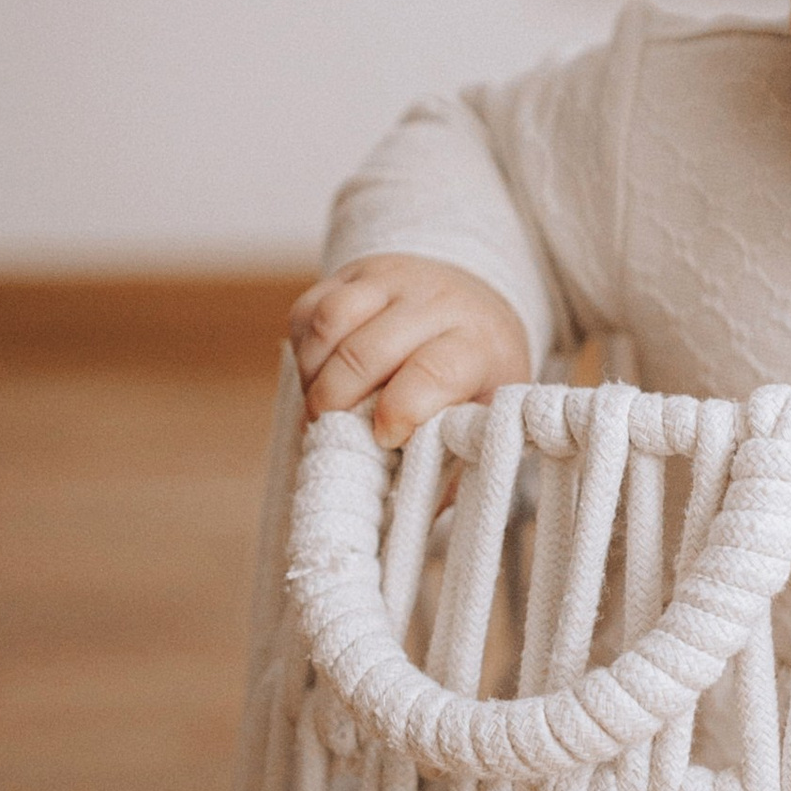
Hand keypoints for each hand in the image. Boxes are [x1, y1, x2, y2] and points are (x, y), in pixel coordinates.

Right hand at [286, 254, 530, 443]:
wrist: (473, 299)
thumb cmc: (477, 374)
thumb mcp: (488, 414)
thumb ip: (455, 459)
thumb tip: (410, 515)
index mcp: (478, 342)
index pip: (435, 370)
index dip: (401, 409)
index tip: (384, 439)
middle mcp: (436, 301)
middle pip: (367, 350)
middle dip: (338, 403)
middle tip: (333, 436)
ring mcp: (391, 280)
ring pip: (331, 322)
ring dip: (314, 376)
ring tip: (324, 407)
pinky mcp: (353, 274)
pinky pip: (309, 310)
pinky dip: (303, 352)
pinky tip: (319, 375)